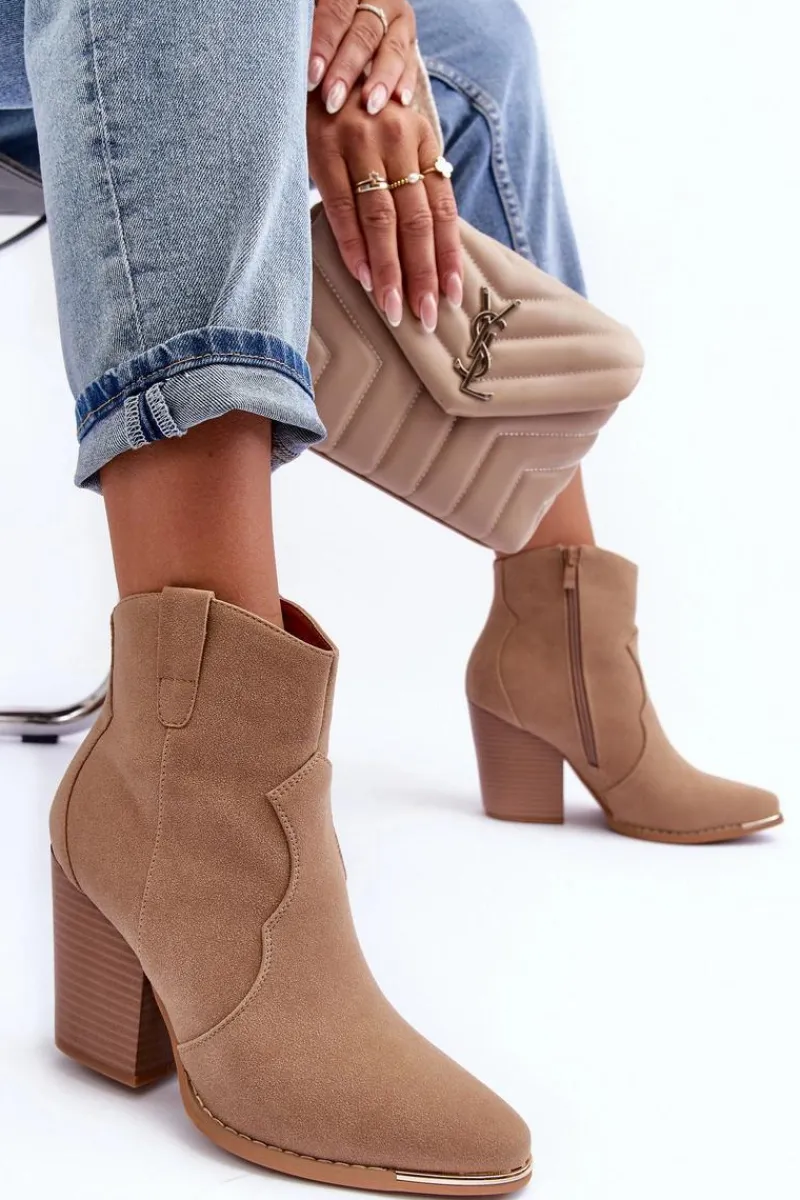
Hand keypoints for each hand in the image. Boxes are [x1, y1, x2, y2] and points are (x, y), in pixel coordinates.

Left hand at [308, 0, 417, 116]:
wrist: (356, 21)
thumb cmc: (325, 27)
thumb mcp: (316, 14)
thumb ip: (311, 28)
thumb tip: (299, 59)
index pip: (336, 14)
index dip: (324, 45)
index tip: (312, 77)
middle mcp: (380, 0)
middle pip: (364, 35)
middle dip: (347, 70)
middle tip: (332, 100)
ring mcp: (398, 22)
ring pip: (393, 50)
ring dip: (381, 81)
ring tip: (370, 107)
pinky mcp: (410, 44)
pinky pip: (411, 64)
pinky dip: (406, 83)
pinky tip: (401, 102)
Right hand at [308, 88, 461, 331]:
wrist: (316, 63)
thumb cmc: (360, 114)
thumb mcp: (397, 136)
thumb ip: (413, 179)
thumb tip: (430, 245)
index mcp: (421, 141)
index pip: (442, 208)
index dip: (448, 254)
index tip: (452, 294)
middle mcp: (396, 142)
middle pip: (416, 222)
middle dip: (423, 275)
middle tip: (427, 316)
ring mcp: (359, 145)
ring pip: (382, 221)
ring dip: (390, 271)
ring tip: (395, 309)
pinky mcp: (323, 150)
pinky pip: (343, 209)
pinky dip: (354, 247)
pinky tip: (364, 278)